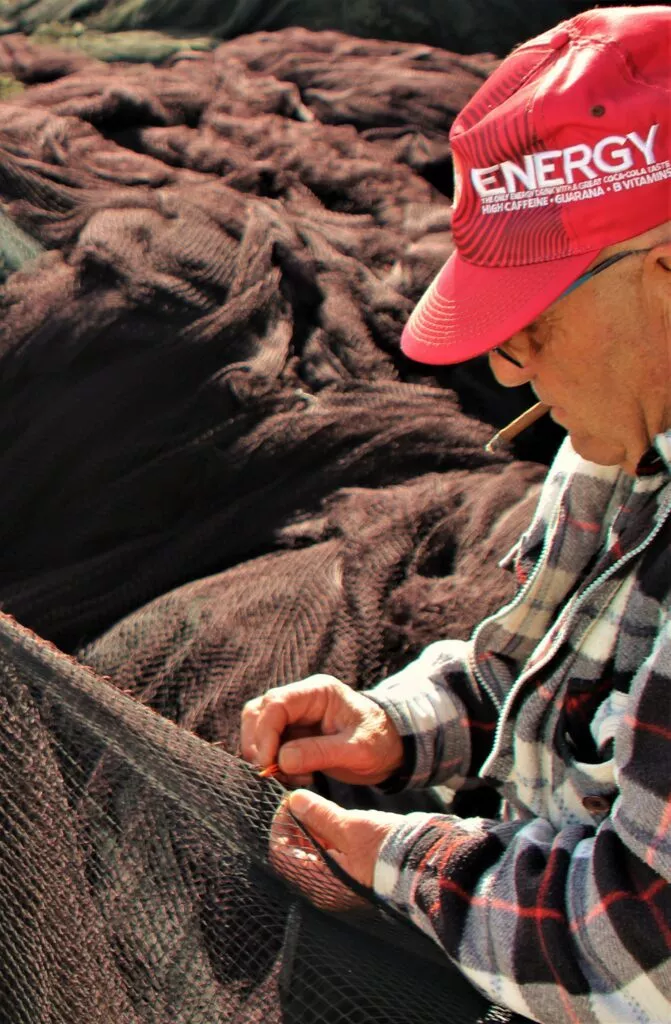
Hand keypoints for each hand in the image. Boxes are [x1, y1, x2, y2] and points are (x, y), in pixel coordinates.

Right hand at [241, 674, 403, 786]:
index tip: (268, 763)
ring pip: (257, 729)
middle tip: (275, 774)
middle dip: (260, 745)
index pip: (276, 703)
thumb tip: (281, 760)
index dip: (265, 733)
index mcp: (318, 692)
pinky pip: (268, 746)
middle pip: (258, 713)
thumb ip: (320, 753)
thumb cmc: (379, 743)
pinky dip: (273, 765)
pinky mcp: (292, 734)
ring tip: (290, 777)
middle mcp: (301, 699)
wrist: (390, 750)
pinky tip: (294, 778)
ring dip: (264, 756)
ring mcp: (295, 716)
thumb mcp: (357, 750)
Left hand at [269, 789, 403, 909]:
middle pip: (296, 854)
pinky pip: (330, 857)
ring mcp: (339, 885)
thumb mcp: (350, 826)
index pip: (282, 853)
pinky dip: (328, 838)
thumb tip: (295, 800)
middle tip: (304, 801)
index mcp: (318, 881)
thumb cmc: (386, 849)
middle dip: (298, 825)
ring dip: (313, 829)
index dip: (281, 824)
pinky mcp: (353, 878)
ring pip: (313, 854)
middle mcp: (324, 889)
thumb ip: (320, 814)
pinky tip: (337, 820)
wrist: (423, 864)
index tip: (291, 802)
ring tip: (321, 807)